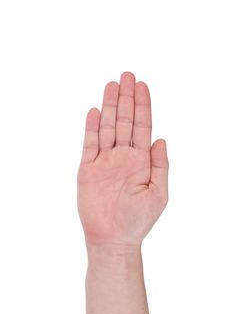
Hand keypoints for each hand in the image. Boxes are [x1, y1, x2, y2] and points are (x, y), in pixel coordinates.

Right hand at [77, 72, 168, 245]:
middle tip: (127, 75)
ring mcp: (104, 161)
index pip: (143, 127)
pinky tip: (94, 112)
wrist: (113, 238)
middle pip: (125, 121)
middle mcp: (123, 156)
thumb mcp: (158, 193)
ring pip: (107, 127)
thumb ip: (161, 165)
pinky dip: (91, 128)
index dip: (143, 106)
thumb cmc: (138, 219)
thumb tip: (161, 139)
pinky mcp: (87, 169)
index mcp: (141, 161)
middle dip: (127, 98)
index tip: (142, 86)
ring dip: (109, 107)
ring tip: (112, 85)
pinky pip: (89, 144)